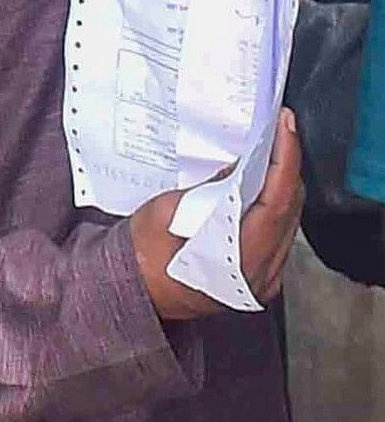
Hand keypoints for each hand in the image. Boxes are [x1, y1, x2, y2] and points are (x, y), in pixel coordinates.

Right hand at [132, 113, 304, 319]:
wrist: (133, 294)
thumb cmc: (140, 257)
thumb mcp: (167, 212)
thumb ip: (211, 191)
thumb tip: (240, 168)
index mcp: (237, 259)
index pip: (276, 200)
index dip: (285, 159)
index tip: (285, 127)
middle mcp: (259, 273)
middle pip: (290, 209)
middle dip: (287, 167)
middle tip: (279, 133)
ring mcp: (264, 279)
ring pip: (289, 221)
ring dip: (283, 186)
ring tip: (272, 155)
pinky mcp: (261, 278)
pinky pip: (280, 236)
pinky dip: (276, 207)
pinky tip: (264, 188)